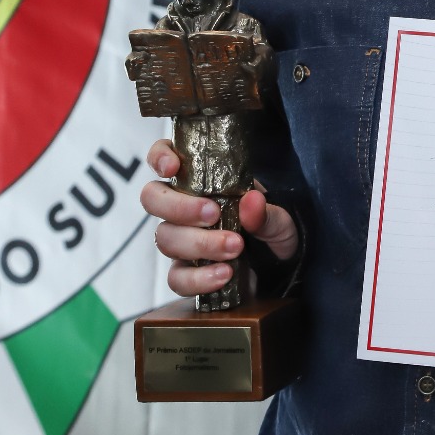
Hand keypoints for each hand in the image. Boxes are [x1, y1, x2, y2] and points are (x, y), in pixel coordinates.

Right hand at [142, 139, 298, 299]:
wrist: (281, 266)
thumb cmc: (271, 228)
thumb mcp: (279, 217)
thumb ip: (266, 212)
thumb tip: (251, 201)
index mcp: (201, 179)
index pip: (164, 156)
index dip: (160, 156)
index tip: (173, 167)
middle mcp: (183, 207)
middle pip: (153, 199)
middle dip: (179, 207)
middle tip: (213, 214)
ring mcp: (181, 240)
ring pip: (165, 238)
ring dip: (199, 244)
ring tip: (234, 248)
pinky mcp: (186, 272)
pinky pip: (176, 278)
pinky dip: (199, 278)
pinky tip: (224, 274)